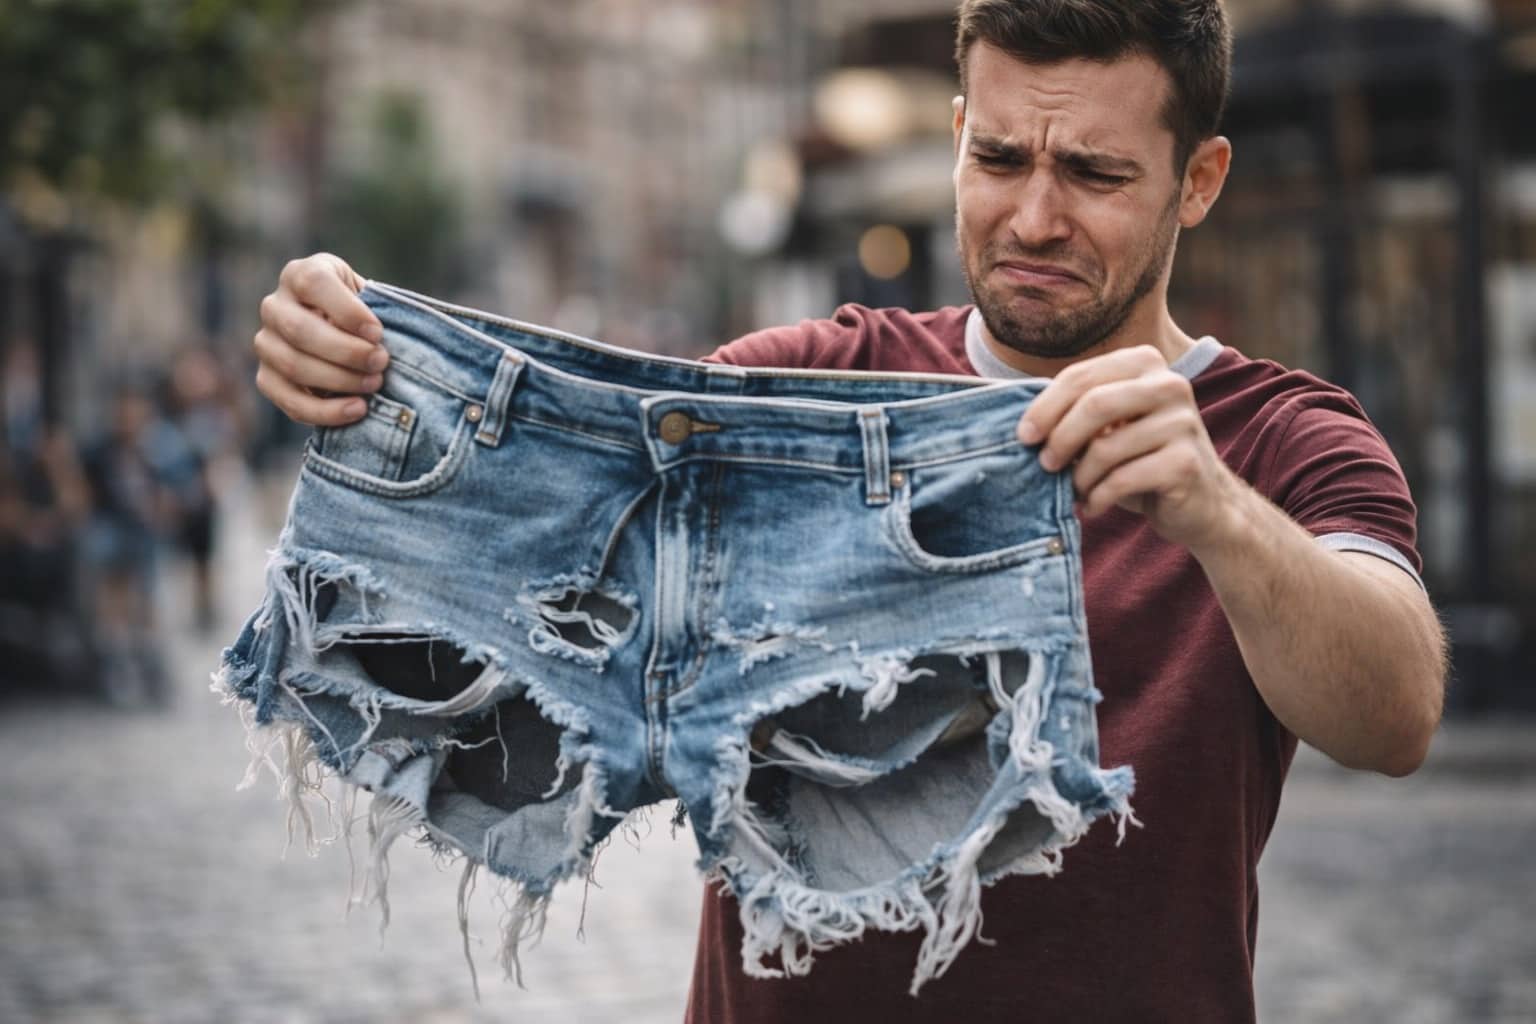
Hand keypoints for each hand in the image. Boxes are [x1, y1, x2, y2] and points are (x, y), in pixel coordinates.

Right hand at [253, 253, 387, 425]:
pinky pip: (289, 400)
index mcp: (300, 275)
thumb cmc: (365, 315)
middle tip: (381, 362)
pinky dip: (326, 411)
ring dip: (339, 380)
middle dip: (346, 351)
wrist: (346, 337)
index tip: (377, 332)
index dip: (347, 310)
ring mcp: (266, 343)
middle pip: (299, 329)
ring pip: (293, 365)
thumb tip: (383, 340)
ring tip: (374, 383)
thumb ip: (376, 308)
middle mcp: (274, 306)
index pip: (313, 284)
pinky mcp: (267, 378)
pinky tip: (357, 409)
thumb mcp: (371, 298)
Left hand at [1016, 345, 1244, 550]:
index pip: (1081, 377)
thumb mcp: (1108, 428)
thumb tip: (1025, 425)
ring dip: (1079, 477)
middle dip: (1059, 439)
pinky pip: (1122, 480)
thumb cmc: (1140, 460)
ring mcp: (1183, 422)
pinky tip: (1094, 506)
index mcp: (1145, 364)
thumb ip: (1075, 413)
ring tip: (1076, 490)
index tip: (1023, 436)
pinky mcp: (1186, 463)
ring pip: (1106, 448)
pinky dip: (1098, 498)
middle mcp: (1170, 385)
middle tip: (1044, 464)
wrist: (1200, 503)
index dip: (1045, 407)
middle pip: (1094, 405)